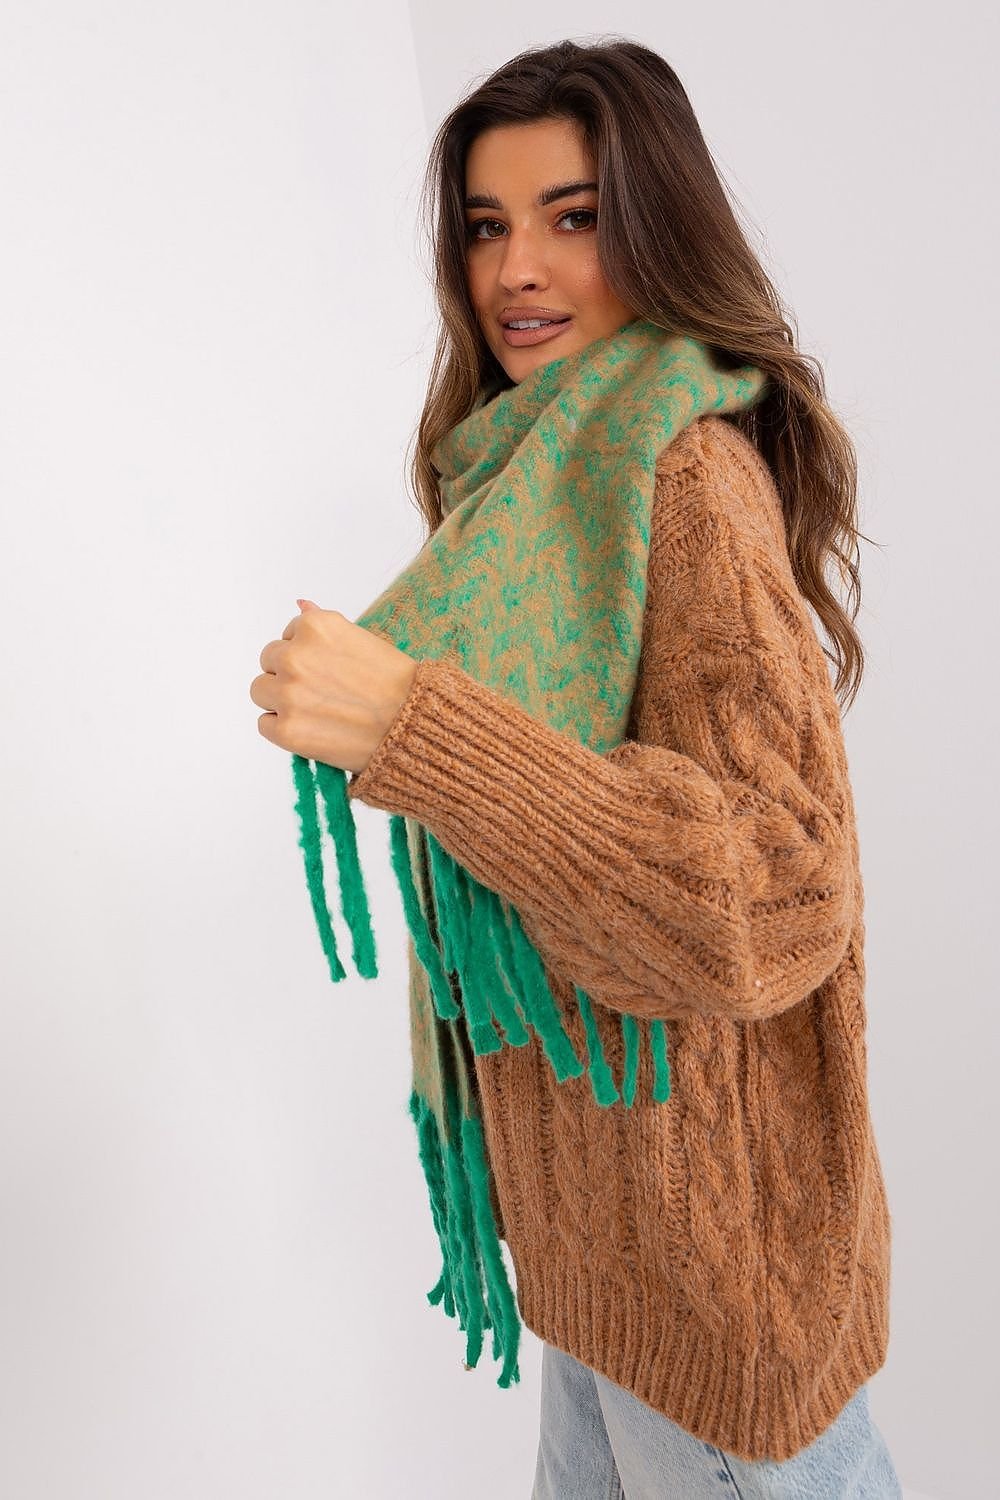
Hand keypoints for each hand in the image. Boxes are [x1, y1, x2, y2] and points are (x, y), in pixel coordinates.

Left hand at [250, 599, 417, 773]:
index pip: (287, 636)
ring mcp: (288, 693)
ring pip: (260, 691)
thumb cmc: (397, 684)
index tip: (329, 671)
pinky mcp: (286, 729)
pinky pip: (264, 724)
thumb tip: (300, 603)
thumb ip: (322, 624)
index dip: (307, 656)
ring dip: (280, 700)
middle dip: (288, 675)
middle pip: (268, 661)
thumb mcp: (362, 639)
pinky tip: (313, 729)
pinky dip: (284, 729)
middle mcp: (295, 655)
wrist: (414, 726)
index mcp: (315, 626)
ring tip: (316, 711)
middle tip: (322, 692)